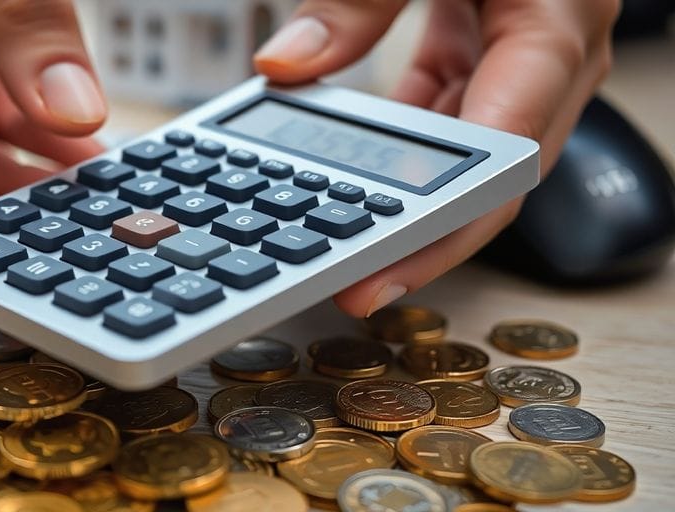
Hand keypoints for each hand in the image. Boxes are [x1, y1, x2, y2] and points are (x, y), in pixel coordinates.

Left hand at [254, 0, 618, 316]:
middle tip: (356, 284)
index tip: (385, 266)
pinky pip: (458, 102)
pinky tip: (360, 161)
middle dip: (429, 234)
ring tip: (350, 239)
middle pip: (499, 172)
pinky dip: (411, 135)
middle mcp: (556, 45)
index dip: (445, 220)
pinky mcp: (497, 36)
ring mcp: (529, 45)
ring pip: (478, 146)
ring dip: (418, 192)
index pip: (509, 149)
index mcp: (559, 18)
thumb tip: (286, 68)